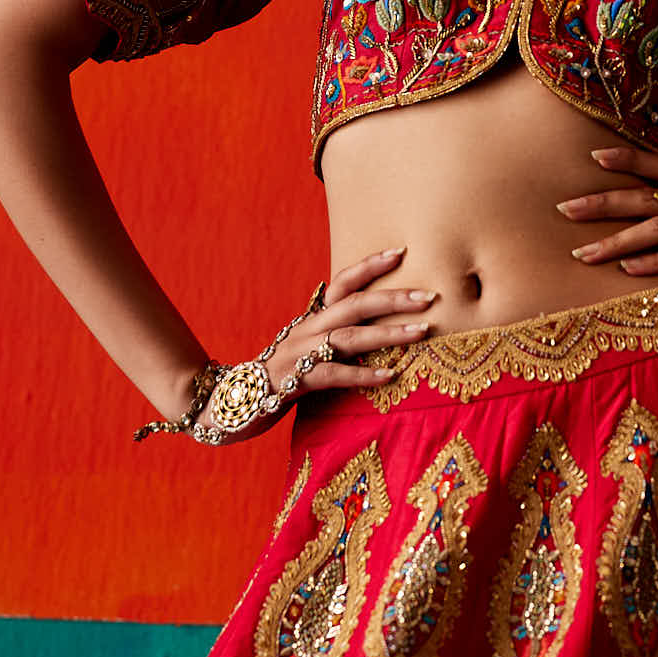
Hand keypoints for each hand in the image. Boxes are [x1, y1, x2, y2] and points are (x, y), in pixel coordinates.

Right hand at [181, 248, 439, 443]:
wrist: (228, 404)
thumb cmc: (278, 378)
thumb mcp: (307, 350)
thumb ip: (334, 338)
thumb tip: (372, 332)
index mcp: (312, 319)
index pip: (343, 282)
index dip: (370, 266)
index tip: (402, 252)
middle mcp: (308, 329)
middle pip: (355, 304)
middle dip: (394, 298)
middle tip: (429, 296)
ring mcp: (300, 353)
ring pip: (350, 337)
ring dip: (389, 333)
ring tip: (422, 332)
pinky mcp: (294, 381)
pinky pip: (333, 374)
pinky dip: (363, 374)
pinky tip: (388, 376)